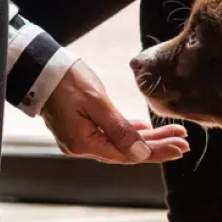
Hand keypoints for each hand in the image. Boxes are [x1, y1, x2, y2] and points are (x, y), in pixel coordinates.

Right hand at [41, 61, 188, 163]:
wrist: (38, 67)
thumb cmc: (66, 80)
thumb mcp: (96, 102)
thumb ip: (119, 129)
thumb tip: (141, 153)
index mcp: (85, 143)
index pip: (129, 154)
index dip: (157, 151)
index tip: (179, 148)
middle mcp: (83, 145)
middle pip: (128, 150)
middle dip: (157, 146)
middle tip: (184, 143)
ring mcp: (81, 137)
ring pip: (122, 141)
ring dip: (147, 137)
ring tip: (173, 134)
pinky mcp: (81, 125)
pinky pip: (110, 132)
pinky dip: (129, 130)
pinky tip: (145, 128)